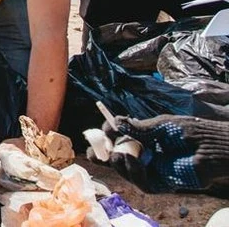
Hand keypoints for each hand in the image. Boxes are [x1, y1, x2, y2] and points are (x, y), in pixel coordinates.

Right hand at [94, 114, 228, 192]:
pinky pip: (142, 183)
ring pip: (126, 171)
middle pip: (118, 157)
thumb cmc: (190, 131)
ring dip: (117, 163)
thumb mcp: (160, 125)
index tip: (103, 130)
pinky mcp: (162, 183)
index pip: (120, 138)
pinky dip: (133, 172)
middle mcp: (146, 154)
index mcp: (144, 138)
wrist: (211, 147)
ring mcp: (153, 169)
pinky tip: (132, 160)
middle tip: (94, 152)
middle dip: (103, 155)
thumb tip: (114, 121)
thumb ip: (137, 127)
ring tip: (117, 153)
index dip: (108, 136)